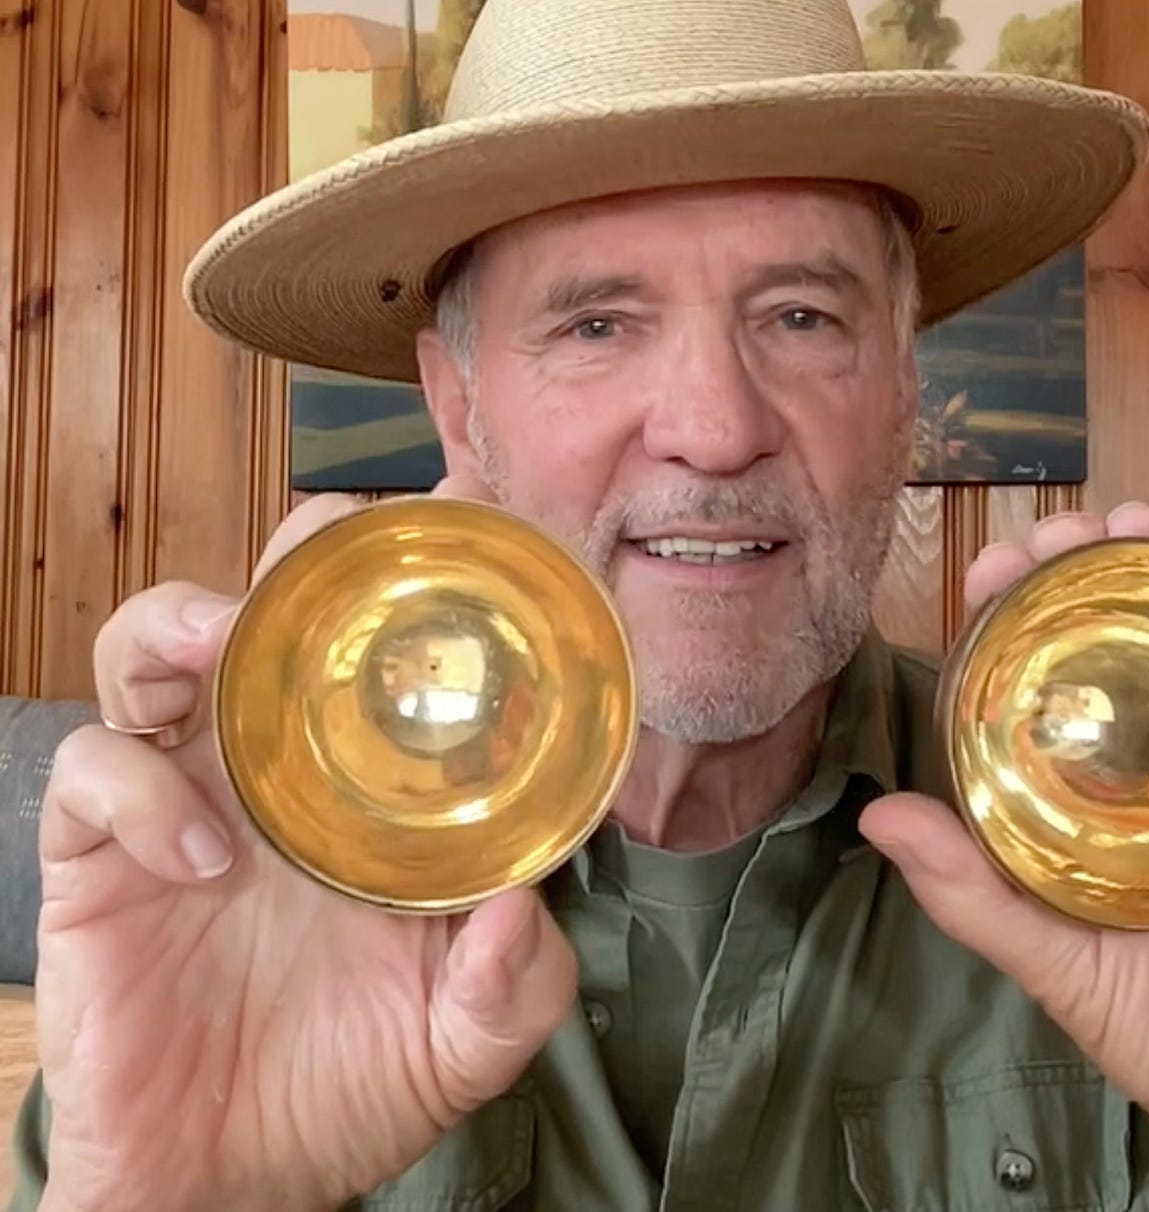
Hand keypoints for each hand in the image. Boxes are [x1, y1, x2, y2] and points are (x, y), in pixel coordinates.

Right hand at [34, 484, 576, 1211]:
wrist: (224, 1184)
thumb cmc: (346, 1088)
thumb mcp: (462, 1040)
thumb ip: (515, 985)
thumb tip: (526, 905)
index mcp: (362, 781)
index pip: (380, 640)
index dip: (412, 577)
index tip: (466, 530)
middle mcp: (272, 760)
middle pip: (266, 600)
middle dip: (298, 553)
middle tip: (336, 553)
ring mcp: (183, 794)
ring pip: (151, 644)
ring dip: (184, 619)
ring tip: (224, 641)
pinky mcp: (100, 854)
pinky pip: (93, 772)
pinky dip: (140, 790)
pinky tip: (200, 856)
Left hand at [860, 498, 1148, 1210]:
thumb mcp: (1068, 972)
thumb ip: (977, 899)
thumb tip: (876, 819)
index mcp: (1103, 810)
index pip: (1047, 691)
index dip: (1015, 623)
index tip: (991, 569)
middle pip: (1127, 643)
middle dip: (1092, 573)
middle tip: (1063, 534)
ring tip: (1139, 512)